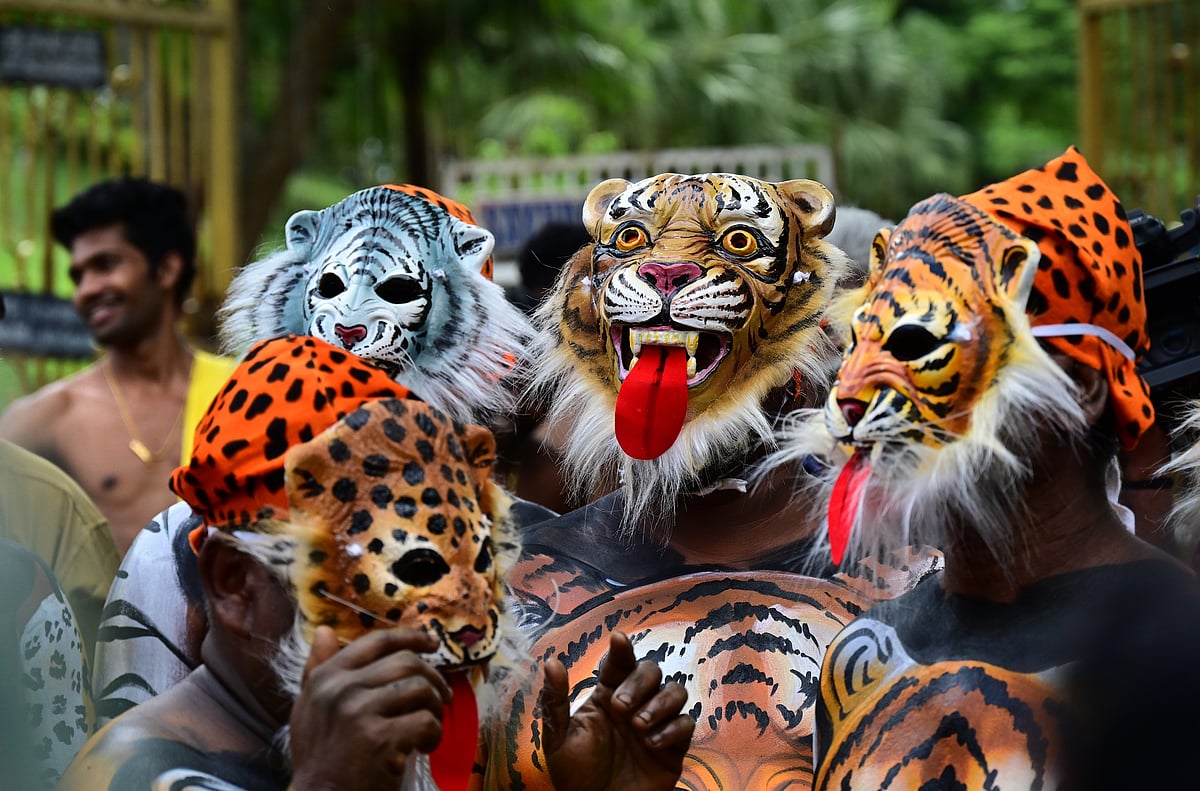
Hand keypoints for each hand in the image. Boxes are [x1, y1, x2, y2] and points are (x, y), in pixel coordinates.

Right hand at [288, 626, 451, 790]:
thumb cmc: (319, 755)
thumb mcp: (309, 707)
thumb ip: (317, 668)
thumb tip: (325, 630)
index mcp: (327, 677)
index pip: (376, 642)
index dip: (410, 637)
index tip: (432, 643)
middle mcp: (341, 689)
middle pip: (406, 662)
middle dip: (432, 678)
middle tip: (440, 697)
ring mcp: (360, 713)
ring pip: (420, 689)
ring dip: (434, 707)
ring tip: (430, 725)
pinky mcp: (380, 739)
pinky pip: (425, 721)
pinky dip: (433, 734)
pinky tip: (425, 747)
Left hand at [542, 631, 694, 790]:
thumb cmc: (576, 775)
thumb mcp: (558, 739)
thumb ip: (555, 702)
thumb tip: (551, 662)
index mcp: (607, 696)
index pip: (619, 662)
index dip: (621, 649)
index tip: (618, 639)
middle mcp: (635, 704)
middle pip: (651, 670)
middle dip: (639, 684)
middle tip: (620, 709)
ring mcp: (656, 723)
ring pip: (675, 690)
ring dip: (660, 703)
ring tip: (639, 726)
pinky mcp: (674, 746)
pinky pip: (687, 723)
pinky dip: (672, 729)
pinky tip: (652, 744)